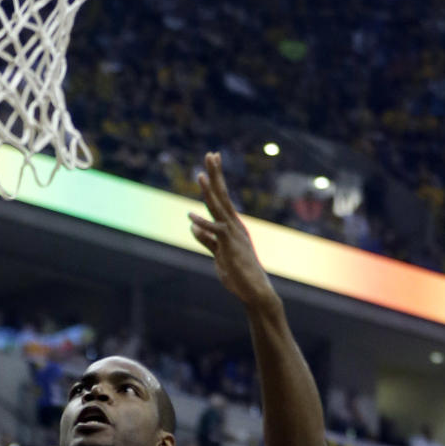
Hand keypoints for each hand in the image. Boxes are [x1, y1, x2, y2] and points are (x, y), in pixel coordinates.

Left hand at [188, 151, 278, 310]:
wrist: (254, 291)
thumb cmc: (238, 273)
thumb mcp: (218, 253)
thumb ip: (206, 239)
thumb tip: (192, 227)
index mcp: (232, 225)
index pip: (222, 198)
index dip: (216, 180)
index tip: (212, 161)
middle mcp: (234, 225)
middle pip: (222, 196)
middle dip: (216, 174)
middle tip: (211, 154)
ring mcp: (233, 234)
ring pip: (219, 208)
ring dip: (209, 191)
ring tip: (201, 174)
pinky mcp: (229, 246)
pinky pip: (215, 232)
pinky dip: (202, 224)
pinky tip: (190, 217)